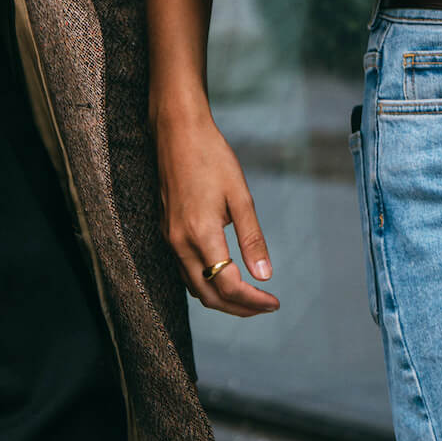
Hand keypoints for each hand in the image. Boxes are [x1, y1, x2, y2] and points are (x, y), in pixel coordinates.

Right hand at [153, 105, 278, 316]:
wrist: (177, 132)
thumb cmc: (212, 157)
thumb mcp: (240, 196)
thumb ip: (252, 239)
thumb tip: (265, 275)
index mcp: (201, 234)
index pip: (228, 285)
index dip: (253, 301)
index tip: (274, 302)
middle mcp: (180, 243)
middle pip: (209, 296)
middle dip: (239, 308)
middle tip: (265, 307)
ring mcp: (170, 238)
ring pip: (194, 287)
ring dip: (222, 299)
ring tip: (250, 297)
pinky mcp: (167, 231)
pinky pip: (185, 271)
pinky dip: (206, 283)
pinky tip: (224, 276)